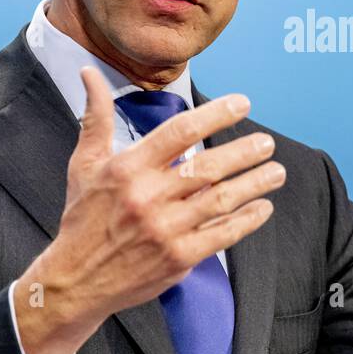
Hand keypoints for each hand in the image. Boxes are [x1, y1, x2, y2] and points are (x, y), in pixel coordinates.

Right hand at [14, 66, 285, 353]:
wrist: (75, 280)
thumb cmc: (82, 217)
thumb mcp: (84, 164)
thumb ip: (96, 117)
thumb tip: (90, 72)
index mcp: (128, 168)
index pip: (180, 132)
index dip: (216, 114)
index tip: (243, 104)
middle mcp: (148, 197)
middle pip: (208, 167)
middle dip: (244, 152)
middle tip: (268, 142)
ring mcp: (165, 230)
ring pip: (221, 200)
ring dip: (254, 184)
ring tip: (277, 171)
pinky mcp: (178, 258)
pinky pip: (221, 235)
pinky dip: (247, 221)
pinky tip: (264, 208)